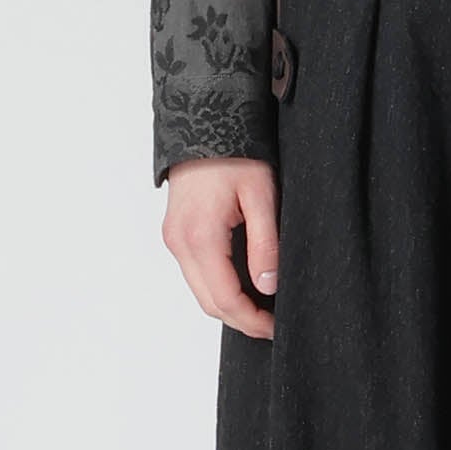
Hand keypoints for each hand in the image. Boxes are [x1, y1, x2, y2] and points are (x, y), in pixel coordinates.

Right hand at [162, 157, 278, 340]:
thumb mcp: (261, 196)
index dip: (252, 320)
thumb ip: (265, 244)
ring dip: (229, 305)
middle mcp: (180, 242)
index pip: (225, 299)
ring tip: (263, 308)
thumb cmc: (235, 153)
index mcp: (200, 237)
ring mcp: (174, 239)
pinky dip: (218, 287)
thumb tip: (268, 287)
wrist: (202, 121)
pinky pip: (196, 273)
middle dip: (241, 320)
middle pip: (209, 303)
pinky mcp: (176, 233)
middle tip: (273, 325)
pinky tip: (244, 286)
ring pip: (200, 291)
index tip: (276, 328)